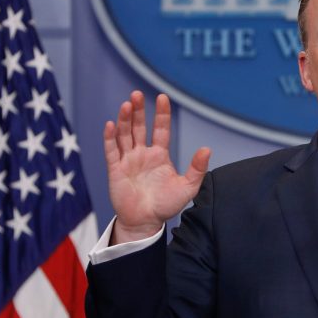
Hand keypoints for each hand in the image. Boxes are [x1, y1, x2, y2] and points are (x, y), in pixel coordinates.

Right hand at [103, 91, 210, 243]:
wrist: (146, 223)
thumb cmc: (166, 205)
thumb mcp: (188, 187)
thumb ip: (197, 169)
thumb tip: (207, 149)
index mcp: (159, 155)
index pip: (161, 129)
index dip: (161, 114)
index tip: (162, 97)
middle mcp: (142, 154)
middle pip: (139, 127)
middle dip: (139, 111)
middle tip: (137, 94)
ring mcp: (128, 161)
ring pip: (124, 135)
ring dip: (125, 120)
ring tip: (127, 105)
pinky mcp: (115, 170)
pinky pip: (111, 151)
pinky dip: (110, 138)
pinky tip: (111, 125)